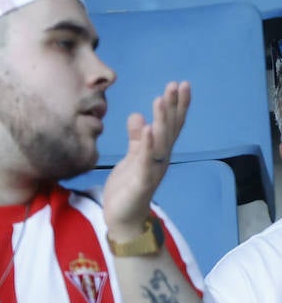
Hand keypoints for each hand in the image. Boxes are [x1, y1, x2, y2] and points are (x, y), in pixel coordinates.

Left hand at [102, 81, 190, 239]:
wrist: (122, 217)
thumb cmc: (128, 187)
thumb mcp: (131, 157)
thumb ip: (136, 139)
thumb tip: (138, 116)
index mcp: (158, 152)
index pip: (170, 124)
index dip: (176, 105)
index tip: (180, 84)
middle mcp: (160, 158)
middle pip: (170, 129)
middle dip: (174, 106)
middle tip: (178, 84)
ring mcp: (153, 169)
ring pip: (161, 141)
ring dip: (162, 120)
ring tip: (161, 99)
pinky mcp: (142, 181)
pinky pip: (146, 160)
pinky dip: (147, 144)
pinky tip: (148, 128)